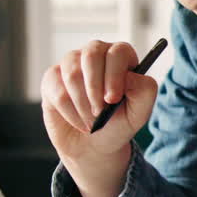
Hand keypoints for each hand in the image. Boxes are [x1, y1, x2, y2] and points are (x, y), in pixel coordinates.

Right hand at [40, 40, 157, 160]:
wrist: (94, 144)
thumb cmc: (119, 123)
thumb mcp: (140, 112)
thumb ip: (144, 90)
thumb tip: (130, 75)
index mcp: (121, 57)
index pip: (118, 51)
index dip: (114, 74)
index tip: (113, 99)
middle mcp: (96, 54)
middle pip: (91, 55)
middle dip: (95, 88)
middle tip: (100, 112)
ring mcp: (72, 63)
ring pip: (72, 74)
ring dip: (83, 104)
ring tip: (93, 121)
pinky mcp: (52, 77)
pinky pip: (56, 89)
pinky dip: (70, 112)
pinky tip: (79, 121)